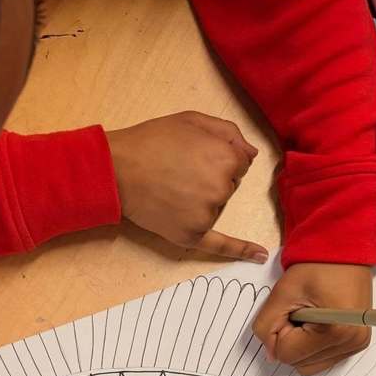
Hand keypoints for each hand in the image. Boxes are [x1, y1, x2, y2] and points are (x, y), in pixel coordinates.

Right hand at [107, 112, 267, 262]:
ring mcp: (207, 214)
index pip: (238, 163)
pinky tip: (259, 255)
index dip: (217, 157)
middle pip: (229, 185)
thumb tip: (252, 155)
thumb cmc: (152, 141)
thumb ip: (229, 132)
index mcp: (226, 158)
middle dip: (210, 177)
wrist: (116, 170)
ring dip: (202, 198)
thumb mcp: (192, 120)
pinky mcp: (192, 234)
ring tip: (171, 186)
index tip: (194, 154)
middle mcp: (221, 188)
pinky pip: (222, 245)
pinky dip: (241, 250)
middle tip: (178, 170)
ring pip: (217, 206)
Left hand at [253, 263, 372, 374]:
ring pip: (310, 365)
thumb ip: (266, 326)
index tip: (290, 310)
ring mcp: (356, 345)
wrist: (344, 252)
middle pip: (299, 363)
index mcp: (336, 331)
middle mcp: (351, 342)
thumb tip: (270, 354)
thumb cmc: (317, 266)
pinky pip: (323, 359)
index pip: (287, 355)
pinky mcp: (357, 344)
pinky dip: (314, 346)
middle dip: (291, 340)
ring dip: (302, 345)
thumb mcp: (282, 293)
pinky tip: (319, 323)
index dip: (280, 332)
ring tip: (311, 316)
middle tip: (300, 312)